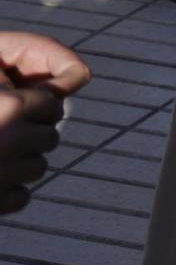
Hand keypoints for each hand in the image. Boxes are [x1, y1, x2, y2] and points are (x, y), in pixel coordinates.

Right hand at [0, 32, 89, 215]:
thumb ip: (9, 68)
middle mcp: (13, 141)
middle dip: (31, 133)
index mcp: (10, 107)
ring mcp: (5, 175)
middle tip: (1, 132)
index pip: (53, 104)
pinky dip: (7, 192)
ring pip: (38, 167)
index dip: (36, 105)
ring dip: (20, 163)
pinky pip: (22, 197)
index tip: (18, 106)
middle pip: (50, 136)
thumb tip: (80, 75)